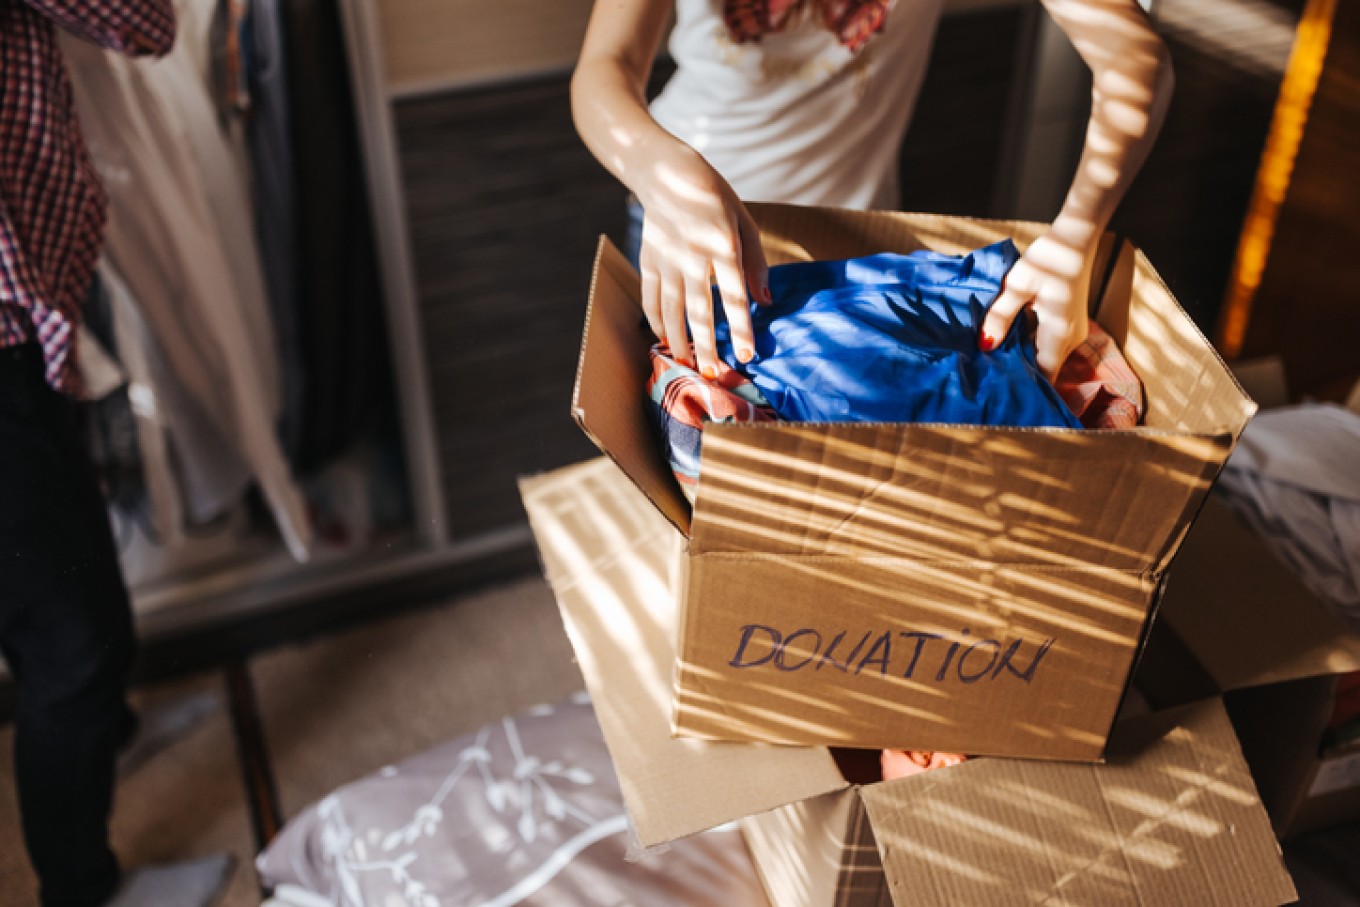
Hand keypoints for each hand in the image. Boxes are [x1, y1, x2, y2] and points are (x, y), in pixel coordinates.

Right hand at [636, 145, 768, 377]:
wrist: (666, 172)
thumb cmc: (715, 198)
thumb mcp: (744, 222)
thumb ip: (755, 263)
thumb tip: (765, 301)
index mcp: (723, 245)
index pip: (733, 296)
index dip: (739, 328)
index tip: (746, 355)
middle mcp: (692, 256)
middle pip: (699, 311)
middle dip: (706, 347)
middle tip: (714, 375)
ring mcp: (666, 260)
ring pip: (671, 310)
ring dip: (679, 341)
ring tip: (687, 366)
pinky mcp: (648, 261)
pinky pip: (650, 299)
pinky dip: (656, 322)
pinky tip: (665, 340)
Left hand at [979, 230, 1092, 380]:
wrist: (1077, 236)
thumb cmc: (1049, 258)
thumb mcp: (1017, 286)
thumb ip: (1001, 317)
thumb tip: (984, 346)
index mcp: (1060, 333)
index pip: (1044, 373)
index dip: (1024, 383)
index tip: (999, 388)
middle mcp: (1071, 338)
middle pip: (1045, 367)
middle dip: (1020, 371)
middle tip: (989, 374)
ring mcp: (1074, 331)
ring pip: (1047, 356)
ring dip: (1024, 357)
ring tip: (995, 360)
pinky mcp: (1070, 322)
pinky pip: (1049, 343)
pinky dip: (1031, 345)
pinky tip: (1009, 341)